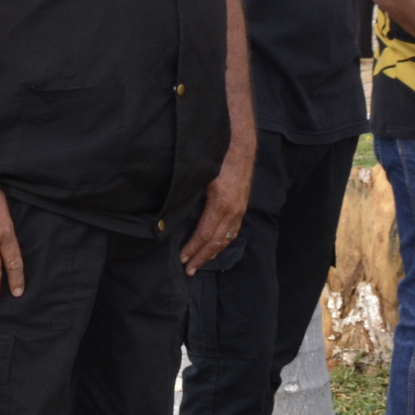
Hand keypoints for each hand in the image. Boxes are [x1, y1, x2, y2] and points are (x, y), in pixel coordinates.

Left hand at [180, 145, 250, 275]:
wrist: (240, 143)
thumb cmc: (217, 156)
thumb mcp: (200, 175)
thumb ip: (189, 195)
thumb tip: (172, 213)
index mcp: (221, 204)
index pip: (204, 234)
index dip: (193, 249)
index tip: (181, 259)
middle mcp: (233, 210)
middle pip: (216, 242)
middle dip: (202, 258)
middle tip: (189, 270)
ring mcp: (240, 209)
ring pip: (226, 239)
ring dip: (213, 253)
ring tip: (200, 263)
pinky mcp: (242, 205)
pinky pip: (233, 231)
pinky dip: (223, 243)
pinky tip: (215, 247)